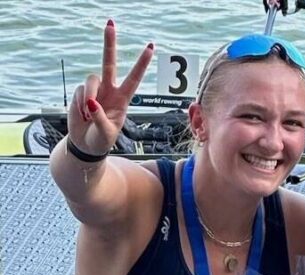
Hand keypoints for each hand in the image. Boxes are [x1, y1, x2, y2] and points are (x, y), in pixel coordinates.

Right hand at [67, 20, 153, 154]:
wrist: (86, 145)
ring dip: (89, 94)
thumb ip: (100, 117)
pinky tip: (82, 115)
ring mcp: (94, 91)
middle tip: (110, 23)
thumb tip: (91, 102)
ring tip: (88, 113)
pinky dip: (78, 104)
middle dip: (109, 43)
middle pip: (109, 62)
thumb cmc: (101, 140)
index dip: (142, 63)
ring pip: (91, 79)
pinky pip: (78, 92)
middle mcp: (110, 90)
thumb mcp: (106, 133)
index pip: (134, 78)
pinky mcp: (80, 94)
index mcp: (123, 99)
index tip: (151, 47)